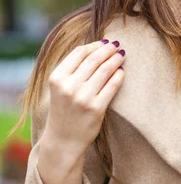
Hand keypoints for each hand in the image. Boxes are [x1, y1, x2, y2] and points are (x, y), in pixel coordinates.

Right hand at [43, 39, 124, 156]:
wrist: (63, 140)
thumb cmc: (64, 110)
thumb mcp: (59, 88)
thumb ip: (72, 70)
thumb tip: (96, 48)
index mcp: (57, 78)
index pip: (79, 53)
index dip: (94, 45)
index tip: (104, 43)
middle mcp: (69, 86)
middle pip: (94, 59)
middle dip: (108, 50)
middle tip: (117, 45)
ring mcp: (83, 98)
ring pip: (105, 70)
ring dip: (116, 59)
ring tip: (121, 55)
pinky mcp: (96, 108)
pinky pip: (112, 86)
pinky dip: (119, 75)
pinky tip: (121, 72)